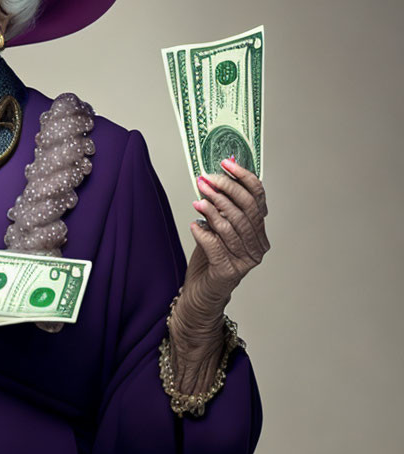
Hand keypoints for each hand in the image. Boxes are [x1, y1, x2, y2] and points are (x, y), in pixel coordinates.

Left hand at [185, 157, 269, 310]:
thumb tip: (217, 173)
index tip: (226, 163)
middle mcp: (258, 245)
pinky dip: (203, 233)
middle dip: (224, 190)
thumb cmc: (210, 256)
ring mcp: (246, 260)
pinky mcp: (229, 272)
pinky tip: (194, 224)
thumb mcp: (217, 225)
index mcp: (259, 230)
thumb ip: (221, 205)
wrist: (202, 290)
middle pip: (245, 210)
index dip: (243, 178)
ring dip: (212, 209)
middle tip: (205, 180)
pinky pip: (216, 246)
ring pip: (231, 226)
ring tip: (197, 200)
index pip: (258, 198)